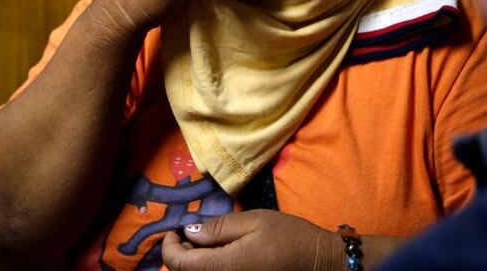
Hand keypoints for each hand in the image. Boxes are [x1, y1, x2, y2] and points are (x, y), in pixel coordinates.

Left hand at [161, 210, 341, 270]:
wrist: (318, 263)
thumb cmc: (289, 237)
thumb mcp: (254, 221)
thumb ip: (219, 227)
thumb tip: (189, 232)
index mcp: (223, 268)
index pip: (178, 263)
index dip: (169, 246)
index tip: (174, 230)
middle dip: (180, 255)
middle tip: (190, 235)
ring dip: (194, 264)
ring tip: (204, 245)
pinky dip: (209, 269)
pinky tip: (219, 257)